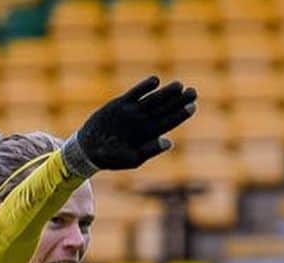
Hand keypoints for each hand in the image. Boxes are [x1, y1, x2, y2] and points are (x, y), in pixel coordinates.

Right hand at [66, 75, 197, 172]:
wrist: (89, 149)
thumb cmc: (111, 158)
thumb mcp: (132, 159)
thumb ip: (150, 150)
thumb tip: (169, 142)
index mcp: (148, 135)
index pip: (169, 122)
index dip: (181, 114)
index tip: (193, 106)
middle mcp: (143, 121)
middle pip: (165, 108)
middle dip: (179, 100)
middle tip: (194, 92)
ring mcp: (133, 111)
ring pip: (153, 99)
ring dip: (166, 92)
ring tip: (179, 85)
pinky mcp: (121, 104)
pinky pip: (135, 92)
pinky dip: (145, 86)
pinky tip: (155, 81)